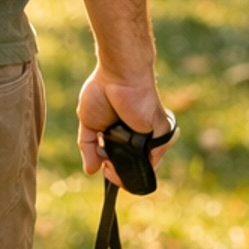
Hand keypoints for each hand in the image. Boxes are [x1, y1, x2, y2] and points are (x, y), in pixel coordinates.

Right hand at [77, 66, 173, 183]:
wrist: (118, 76)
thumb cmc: (102, 91)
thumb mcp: (88, 124)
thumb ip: (88, 147)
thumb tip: (89, 170)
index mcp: (120, 130)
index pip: (119, 155)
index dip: (110, 166)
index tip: (101, 168)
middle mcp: (136, 134)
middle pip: (131, 161)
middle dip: (119, 172)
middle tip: (107, 171)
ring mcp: (149, 135)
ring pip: (143, 163)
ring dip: (128, 172)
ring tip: (111, 170)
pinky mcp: (160, 133)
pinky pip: (156, 157)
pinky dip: (142, 167)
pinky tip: (125, 167)